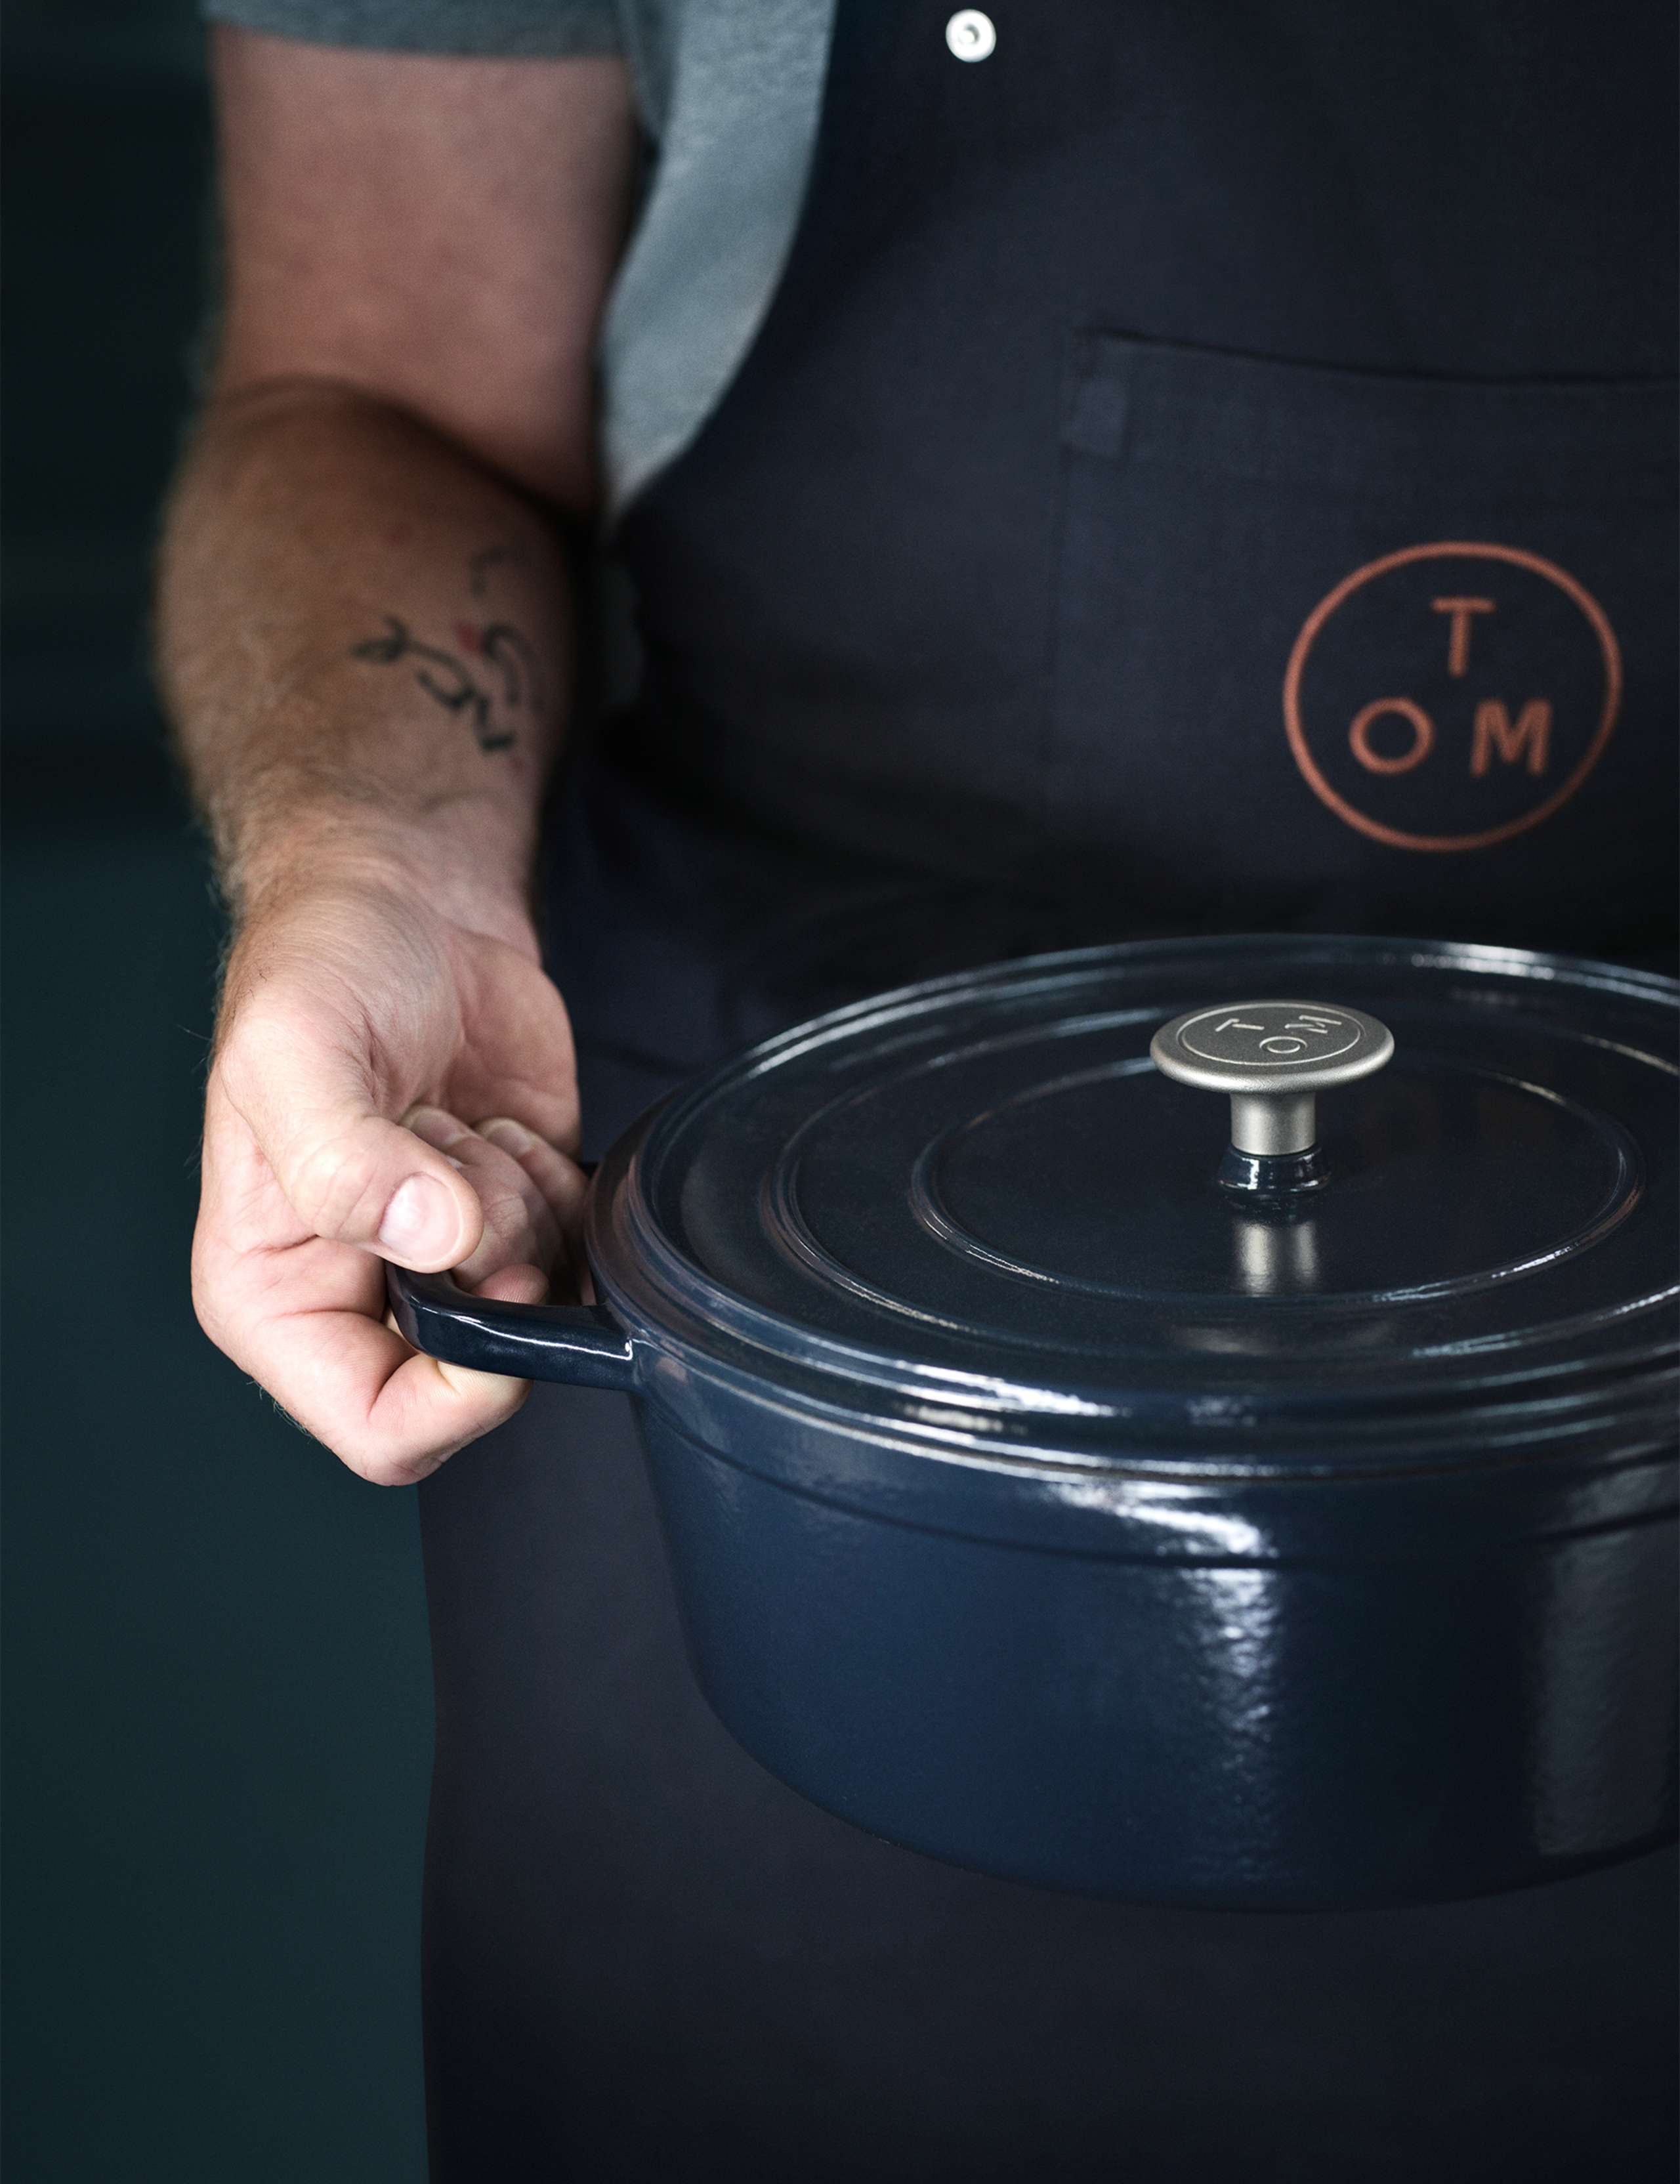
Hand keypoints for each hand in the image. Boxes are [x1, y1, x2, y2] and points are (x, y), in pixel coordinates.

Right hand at [193, 859, 584, 1482]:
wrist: (404, 903)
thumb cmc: (320, 968)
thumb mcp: (295, 1051)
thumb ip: (344, 1161)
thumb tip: (432, 1242)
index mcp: (274, 1295)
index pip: (377, 1427)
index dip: (455, 1393)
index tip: (488, 1288)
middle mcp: (361, 1297)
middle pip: (474, 1376)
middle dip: (491, 1263)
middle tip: (447, 1150)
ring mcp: (449, 1265)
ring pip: (539, 1307)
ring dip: (521, 1203)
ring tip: (452, 1118)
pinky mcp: (519, 1218)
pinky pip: (580, 1253)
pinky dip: (559, 1183)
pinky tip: (499, 1121)